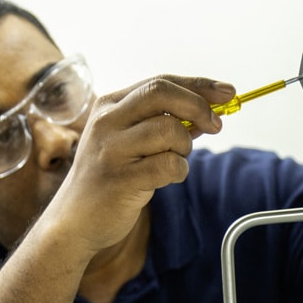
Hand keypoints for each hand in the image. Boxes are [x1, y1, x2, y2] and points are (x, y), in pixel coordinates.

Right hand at [48, 75, 234, 254]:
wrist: (74, 220)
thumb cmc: (109, 178)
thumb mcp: (129, 141)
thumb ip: (162, 122)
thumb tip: (209, 111)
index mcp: (109, 105)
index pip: (160, 82)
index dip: (199, 85)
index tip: (228, 93)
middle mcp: (106, 122)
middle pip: (162, 93)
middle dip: (198, 106)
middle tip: (215, 125)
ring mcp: (110, 150)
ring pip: (169, 130)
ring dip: (185, 146)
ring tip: (174, 159)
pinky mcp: (119, 179)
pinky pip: (168, 165)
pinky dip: (179, 171)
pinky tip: (166, 178)